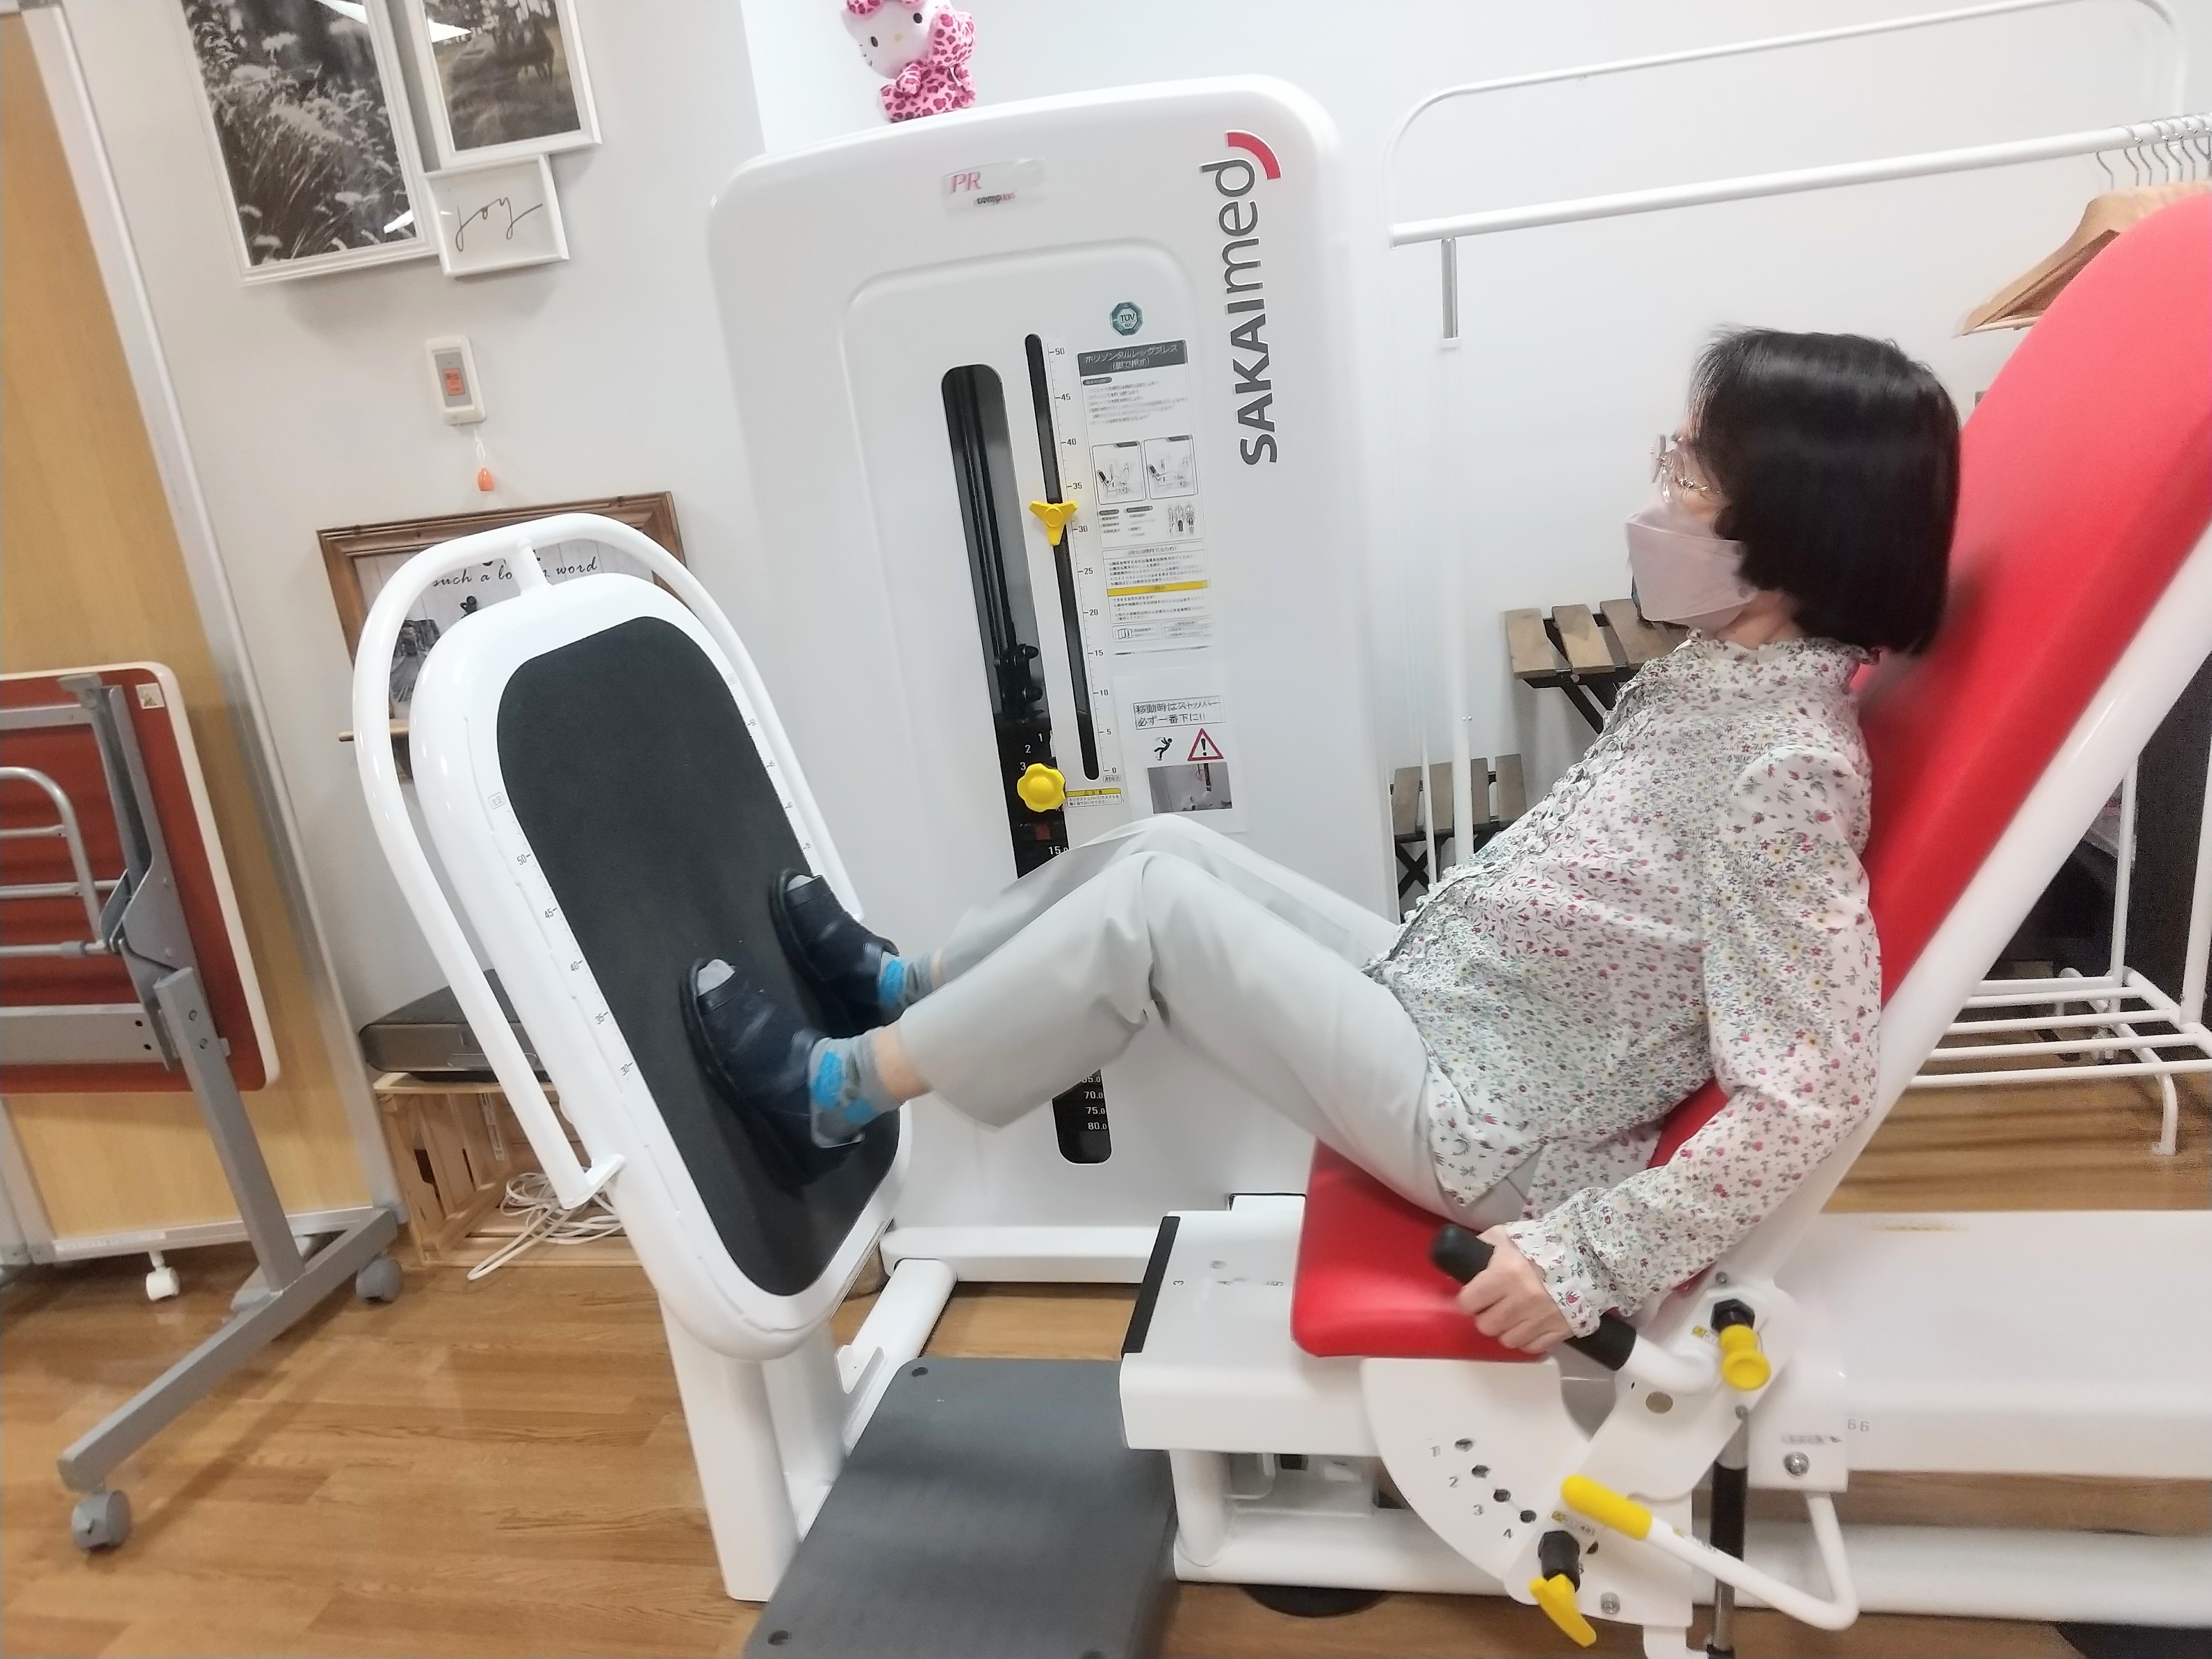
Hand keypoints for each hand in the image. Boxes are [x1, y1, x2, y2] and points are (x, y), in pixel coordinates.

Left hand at [1455, 1228, 1572, 1354]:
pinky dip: (1528, 1339)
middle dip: (1486, 1316)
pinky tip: (1530, 1324)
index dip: (1468, 1301)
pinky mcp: (1560, 1330)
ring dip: (1506, 1330)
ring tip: (1512, 1316)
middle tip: (1493, 1307)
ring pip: (1508, 1340)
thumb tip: (1461, 1260)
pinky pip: (1533, 1347)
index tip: (1472, 1299)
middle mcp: (1522, 1300)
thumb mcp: (1506, 1236)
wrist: (1586, 1253)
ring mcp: (1542, 1318)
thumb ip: (1482, 1246)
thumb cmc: (1541, 1243)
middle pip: (1487, 1326)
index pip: (1469, 1302)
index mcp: (1505, 1274)